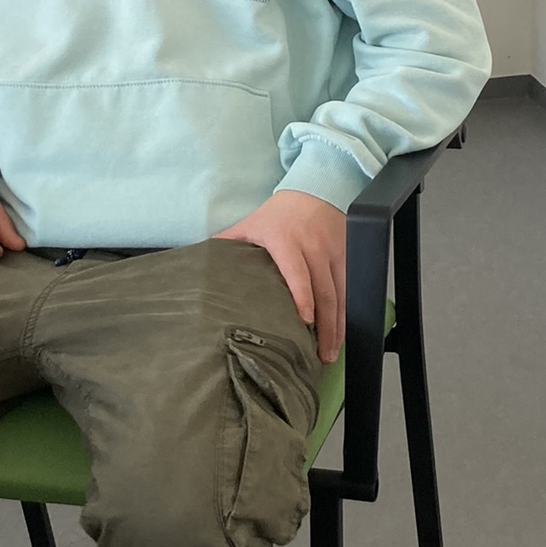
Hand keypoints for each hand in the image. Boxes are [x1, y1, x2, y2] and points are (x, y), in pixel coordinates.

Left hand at [217, 191, 347, 361]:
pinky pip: (348, 289)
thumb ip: (227, 242)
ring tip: (331, 352)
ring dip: (338, 325)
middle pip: (324, 291)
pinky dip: (346, 313)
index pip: (297, 271)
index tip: (305, 320)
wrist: (317, 190)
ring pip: (340, 294)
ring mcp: (334, 253)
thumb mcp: (251, 224)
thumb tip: (197, 262)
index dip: (303, 296)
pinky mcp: (347, 257)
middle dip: (325, 325)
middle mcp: (314, 248)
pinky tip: (340, 333)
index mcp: (286, 241)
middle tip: (320, 355)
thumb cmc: (279, 213)